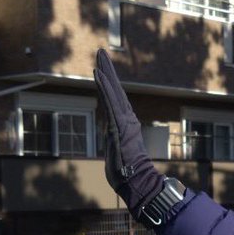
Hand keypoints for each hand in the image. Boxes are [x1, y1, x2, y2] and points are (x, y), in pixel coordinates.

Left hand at [94, 49, 163, 219]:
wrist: (136, 182)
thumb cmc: (127, 175)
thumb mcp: (118, 156)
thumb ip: (118, 149)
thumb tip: (118, 153)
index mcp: (125, 125)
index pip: (115, 100)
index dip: (109, 84)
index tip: (102, 69)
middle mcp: (126, 119)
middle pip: (115, 89)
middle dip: (108, 69)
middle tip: (101, 51)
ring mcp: (123, 121)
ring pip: (113, 91)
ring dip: (105, 71)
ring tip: (99, 54)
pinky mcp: (118, 124)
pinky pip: (109, 101)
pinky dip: (104, 86)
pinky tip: (97, 72)